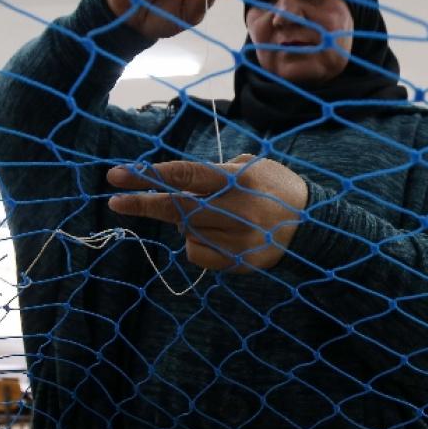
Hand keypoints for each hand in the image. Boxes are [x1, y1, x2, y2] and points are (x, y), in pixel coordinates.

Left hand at [106, 154, 308, 272]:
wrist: (312, 224)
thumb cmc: (274, 188)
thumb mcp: (250, 167)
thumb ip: (212, 174)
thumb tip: (171, 183)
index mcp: (237, 179)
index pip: (183, 175)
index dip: (148, 175)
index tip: (117, 175)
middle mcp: (237, 209)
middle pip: (176, 208)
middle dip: (143, 203)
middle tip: (115, 201)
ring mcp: (238, 239)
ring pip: (185, 231)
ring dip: (186, 223)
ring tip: (215, 216)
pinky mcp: (238, 261)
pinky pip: (196, 253)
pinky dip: (197, 243)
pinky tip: (220, 235)